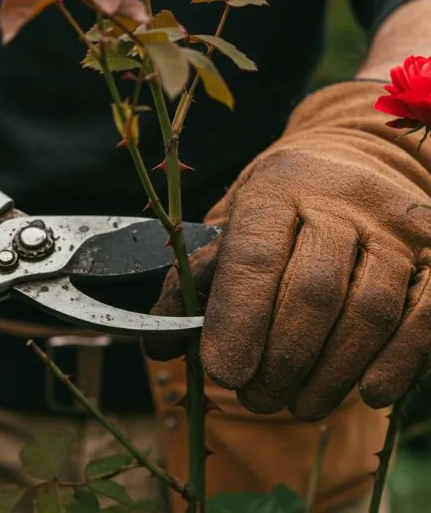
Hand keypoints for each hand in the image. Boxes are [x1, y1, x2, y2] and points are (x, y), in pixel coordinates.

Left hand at [146, 82, 430, 420]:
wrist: (357, 159)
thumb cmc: (280, 209)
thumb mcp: (229, 226)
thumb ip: (193, 280)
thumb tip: (161, 343)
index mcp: (276, 188)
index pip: (254, 255)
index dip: (238, 320)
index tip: (223, 372)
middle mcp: (341, 200)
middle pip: (314, 290)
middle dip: (281, 359)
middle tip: (255, 398)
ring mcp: (398, 226)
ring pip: (369, 310)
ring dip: (331, 373)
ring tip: (296, 404)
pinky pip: (427, 312)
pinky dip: (399, 360)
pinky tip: (369, 392)